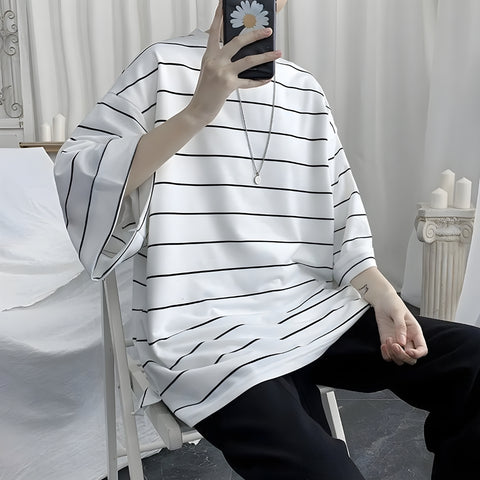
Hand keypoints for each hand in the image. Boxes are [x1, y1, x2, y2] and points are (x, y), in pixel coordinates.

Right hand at [187, 1, 281, 125]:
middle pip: (237, 42)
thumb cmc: (205, 91)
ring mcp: (222, 72)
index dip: (219, 17)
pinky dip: (259, 80)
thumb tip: (241, 55)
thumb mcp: (209, 71)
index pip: (215, 31)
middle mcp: (215, 61)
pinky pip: (249, 81)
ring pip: (248, 60)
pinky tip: (268, 78)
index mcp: (209, 55)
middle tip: (267, 31)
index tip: (223, 4)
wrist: (198, 109)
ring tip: (277, 52)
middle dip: (255, 35)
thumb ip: (221, 60)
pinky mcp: (228, 85)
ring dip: (265, 56)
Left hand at [373, 291, 427, 365]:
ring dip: (393, 355)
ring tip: (388, 341)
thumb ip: (400, 326)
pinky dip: (386, 354)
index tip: (408, 351)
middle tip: (394, 345)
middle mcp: (408, 339)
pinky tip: (383, 345)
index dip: (417, 354)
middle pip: (411, 358)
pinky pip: (388, 356)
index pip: (422, 350)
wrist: (381, 300)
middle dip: (403, 356)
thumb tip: (402, 341)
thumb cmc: (393, 303)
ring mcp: (397, 342)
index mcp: (415, 332)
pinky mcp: (388, 342)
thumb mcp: (398, 312)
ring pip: (400, 359)